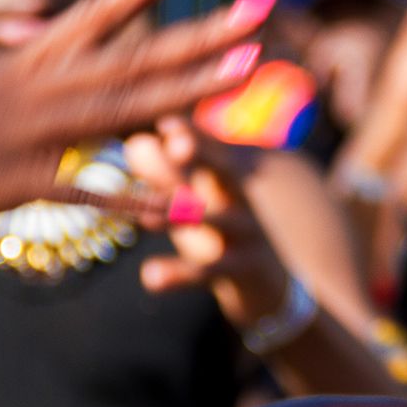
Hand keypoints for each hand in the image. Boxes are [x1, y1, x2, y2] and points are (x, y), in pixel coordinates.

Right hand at [0, 0, 273, 292]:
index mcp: (16, 67)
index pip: (93, 12)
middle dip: (201, 33)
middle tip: (264, 10)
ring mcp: (8, 132)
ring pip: (116, 108)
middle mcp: (17, 86)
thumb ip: (33, 100)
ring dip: (188, 93)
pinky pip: (80, 190)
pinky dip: (131, 201)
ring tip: (247, 73)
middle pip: (126, 55)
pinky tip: (180, 207)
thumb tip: (77, 87)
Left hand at [125, 115, 287, 326]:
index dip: (191, 132)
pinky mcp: (243, 270)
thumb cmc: (224, 232)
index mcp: (226, 176)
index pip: (210, 146)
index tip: (165, 123)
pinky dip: (178, 275)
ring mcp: (245, 234)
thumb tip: (134, 142)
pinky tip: (149, 275)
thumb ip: (165, 173)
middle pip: (224, 170)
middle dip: (203, 154)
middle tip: (175, 144)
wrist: (271, 283)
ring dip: (180, 217)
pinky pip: (207, 272)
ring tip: (145, 216)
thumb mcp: (196, 202)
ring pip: (215, 221)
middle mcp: (240, 199)